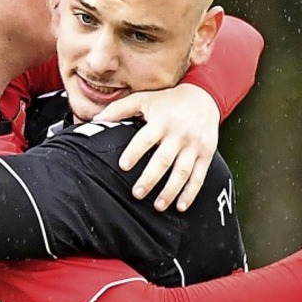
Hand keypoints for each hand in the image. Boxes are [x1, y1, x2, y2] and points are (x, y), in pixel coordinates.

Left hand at [97, 83, 219, 208]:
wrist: (205, 95)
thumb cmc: (168, 101)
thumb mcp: (145, 99)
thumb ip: (120, 109)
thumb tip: (96, 119)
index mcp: (161, 121)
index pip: (145, 138)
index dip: (135, 152)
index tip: (123, 166)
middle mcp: (179, 134)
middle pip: (163, 159)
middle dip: (150, 178)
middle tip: (137, 193)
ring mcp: (194, 145)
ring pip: (182, 172)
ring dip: (170, 191)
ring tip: (158, 206)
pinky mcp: (206, 154)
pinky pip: (199, 176)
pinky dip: (190, 193)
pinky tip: (181, 206)